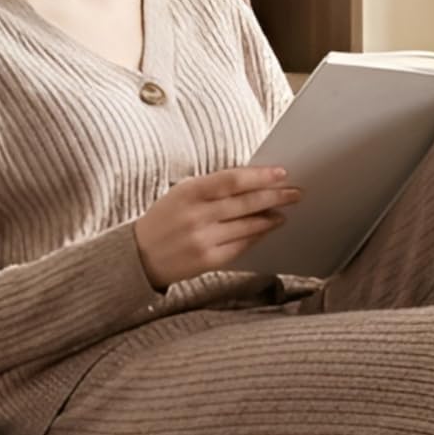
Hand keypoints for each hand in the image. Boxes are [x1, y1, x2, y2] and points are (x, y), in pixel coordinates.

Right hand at [134, 166, 302, 287]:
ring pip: (248, 225)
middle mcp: (197, 216)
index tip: (281, 173)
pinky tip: (267, 228)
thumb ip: (212, 187)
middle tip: (295, 192)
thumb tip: (252, 181)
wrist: (138, 256)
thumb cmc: (164, 219)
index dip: (260, 176)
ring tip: (284, 211)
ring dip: (271, 217)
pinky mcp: (208, 260)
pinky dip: (257, 235)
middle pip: (246, 203)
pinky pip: (241, 245)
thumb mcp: (180, 193)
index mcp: (189, 192)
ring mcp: (203, 240)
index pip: (233, 180)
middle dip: (275, 196)